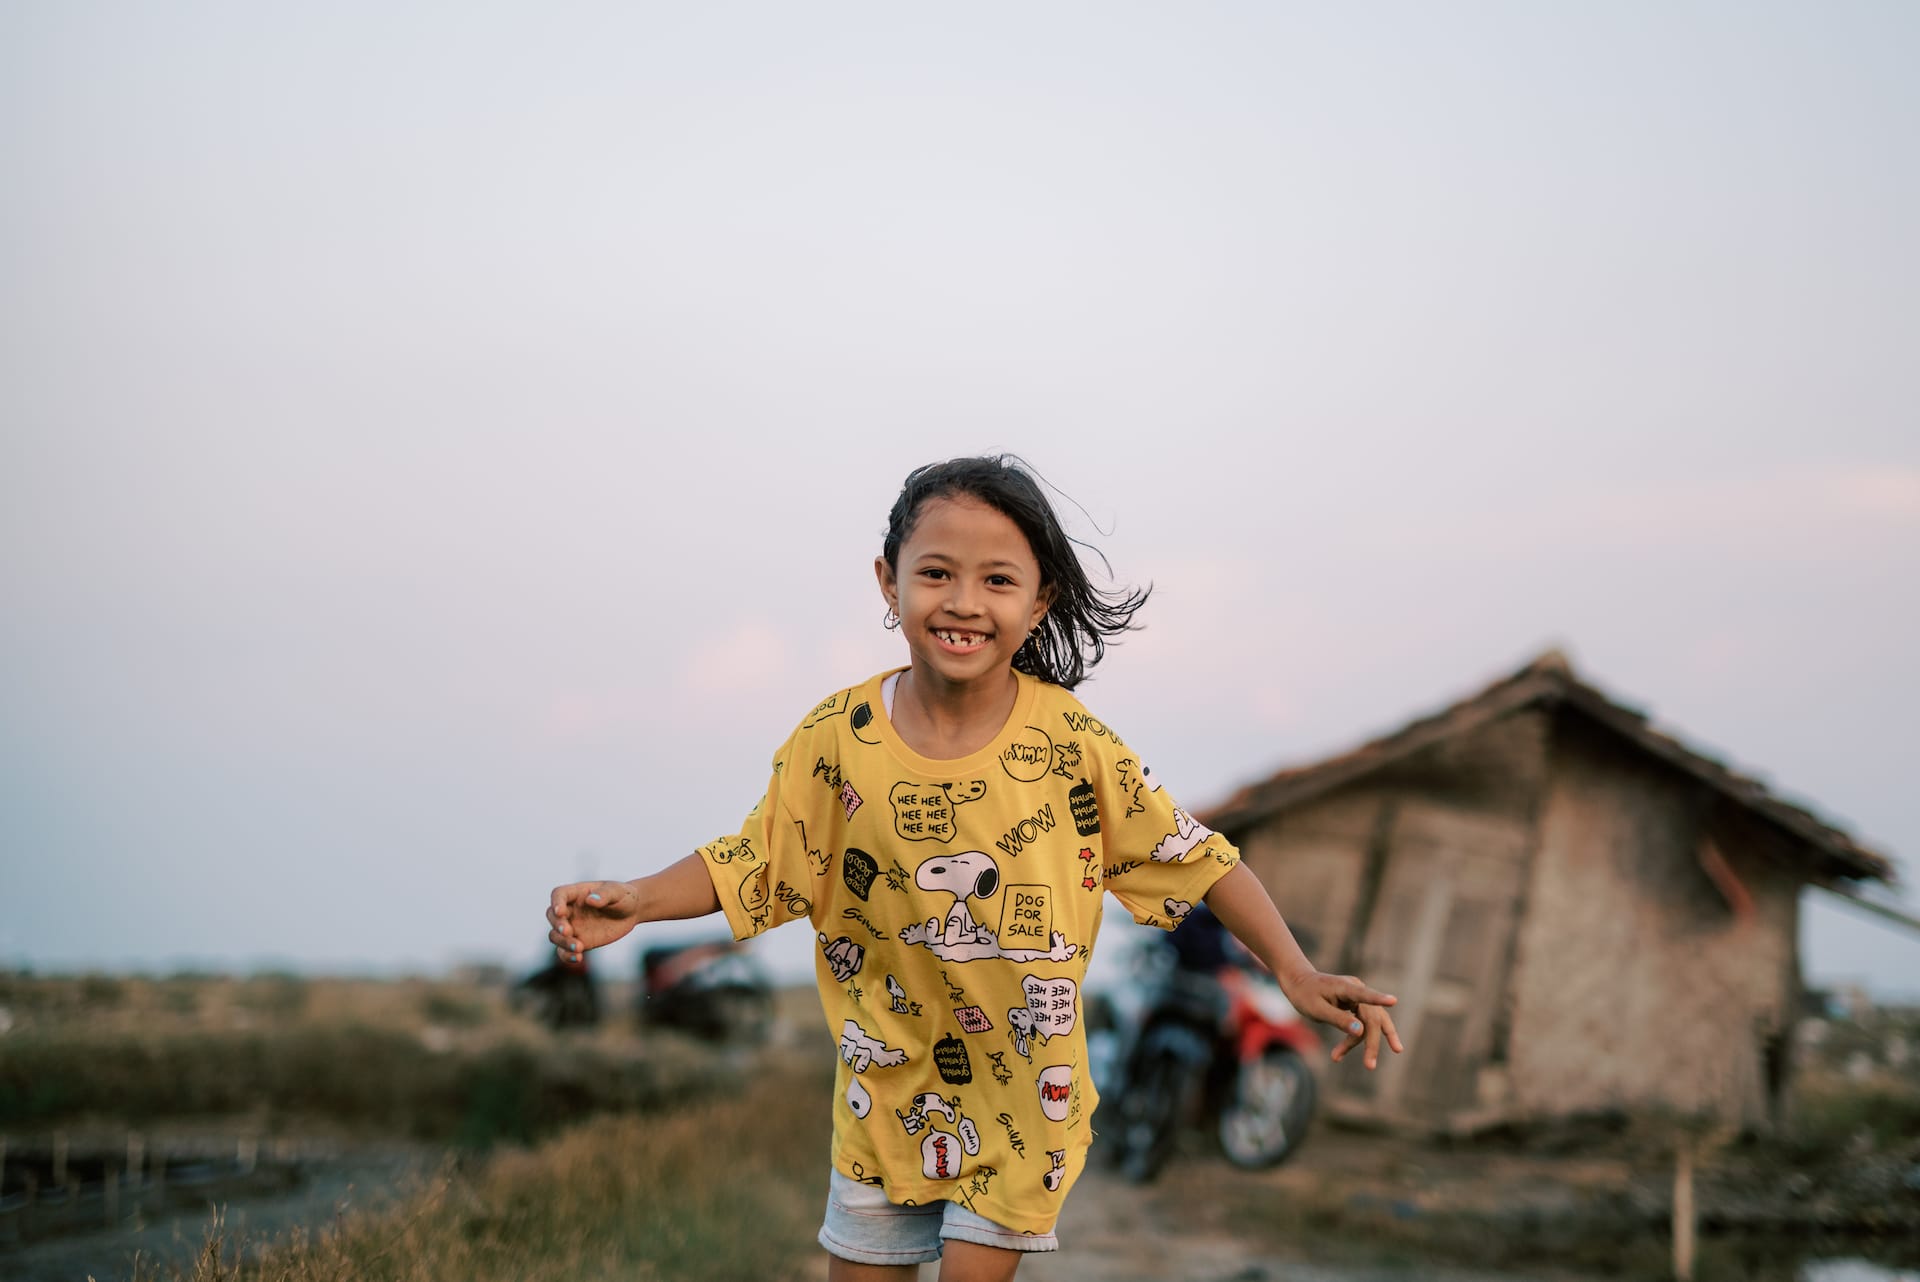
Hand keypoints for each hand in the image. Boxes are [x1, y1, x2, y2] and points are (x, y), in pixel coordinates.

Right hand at [547, 880, 640, 959]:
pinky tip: (578, 958)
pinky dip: (567, 956)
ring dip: (562, 942)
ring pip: (555, 936)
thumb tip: (590, 899)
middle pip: (552, 916)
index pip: (559, 894)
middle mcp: (570, 910)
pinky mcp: (578, 941)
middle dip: (557, 924)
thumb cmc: (623, 896)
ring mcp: (573, 927)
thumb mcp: (617, 892)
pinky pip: (565, 951)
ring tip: (579, 948)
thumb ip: (605, 895)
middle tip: (568, 931)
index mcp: (576, 893)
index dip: (556, 903)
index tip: (560, 912)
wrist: (631, 912)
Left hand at [1280, 970, 1404, 1070]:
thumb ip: (1338, 1019)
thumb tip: (1361, 1031)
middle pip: (1372, 1018)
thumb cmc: (1305, 995)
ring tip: (1368, 1064)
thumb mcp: (1317, 1010)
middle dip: (1372, 1043)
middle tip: (1370, 1066)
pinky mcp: (1358, 1004)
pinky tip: (1340, 1053)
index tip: (1393, 1001)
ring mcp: (1359, 997)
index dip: (1379, 999)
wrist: (1299, 983)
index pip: (1365, 995)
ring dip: (1367, 1043)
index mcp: (1345, 987)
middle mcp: (1357, 989)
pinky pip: (1363, 1024)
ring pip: (1371, 1023)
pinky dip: (1356, 1039)